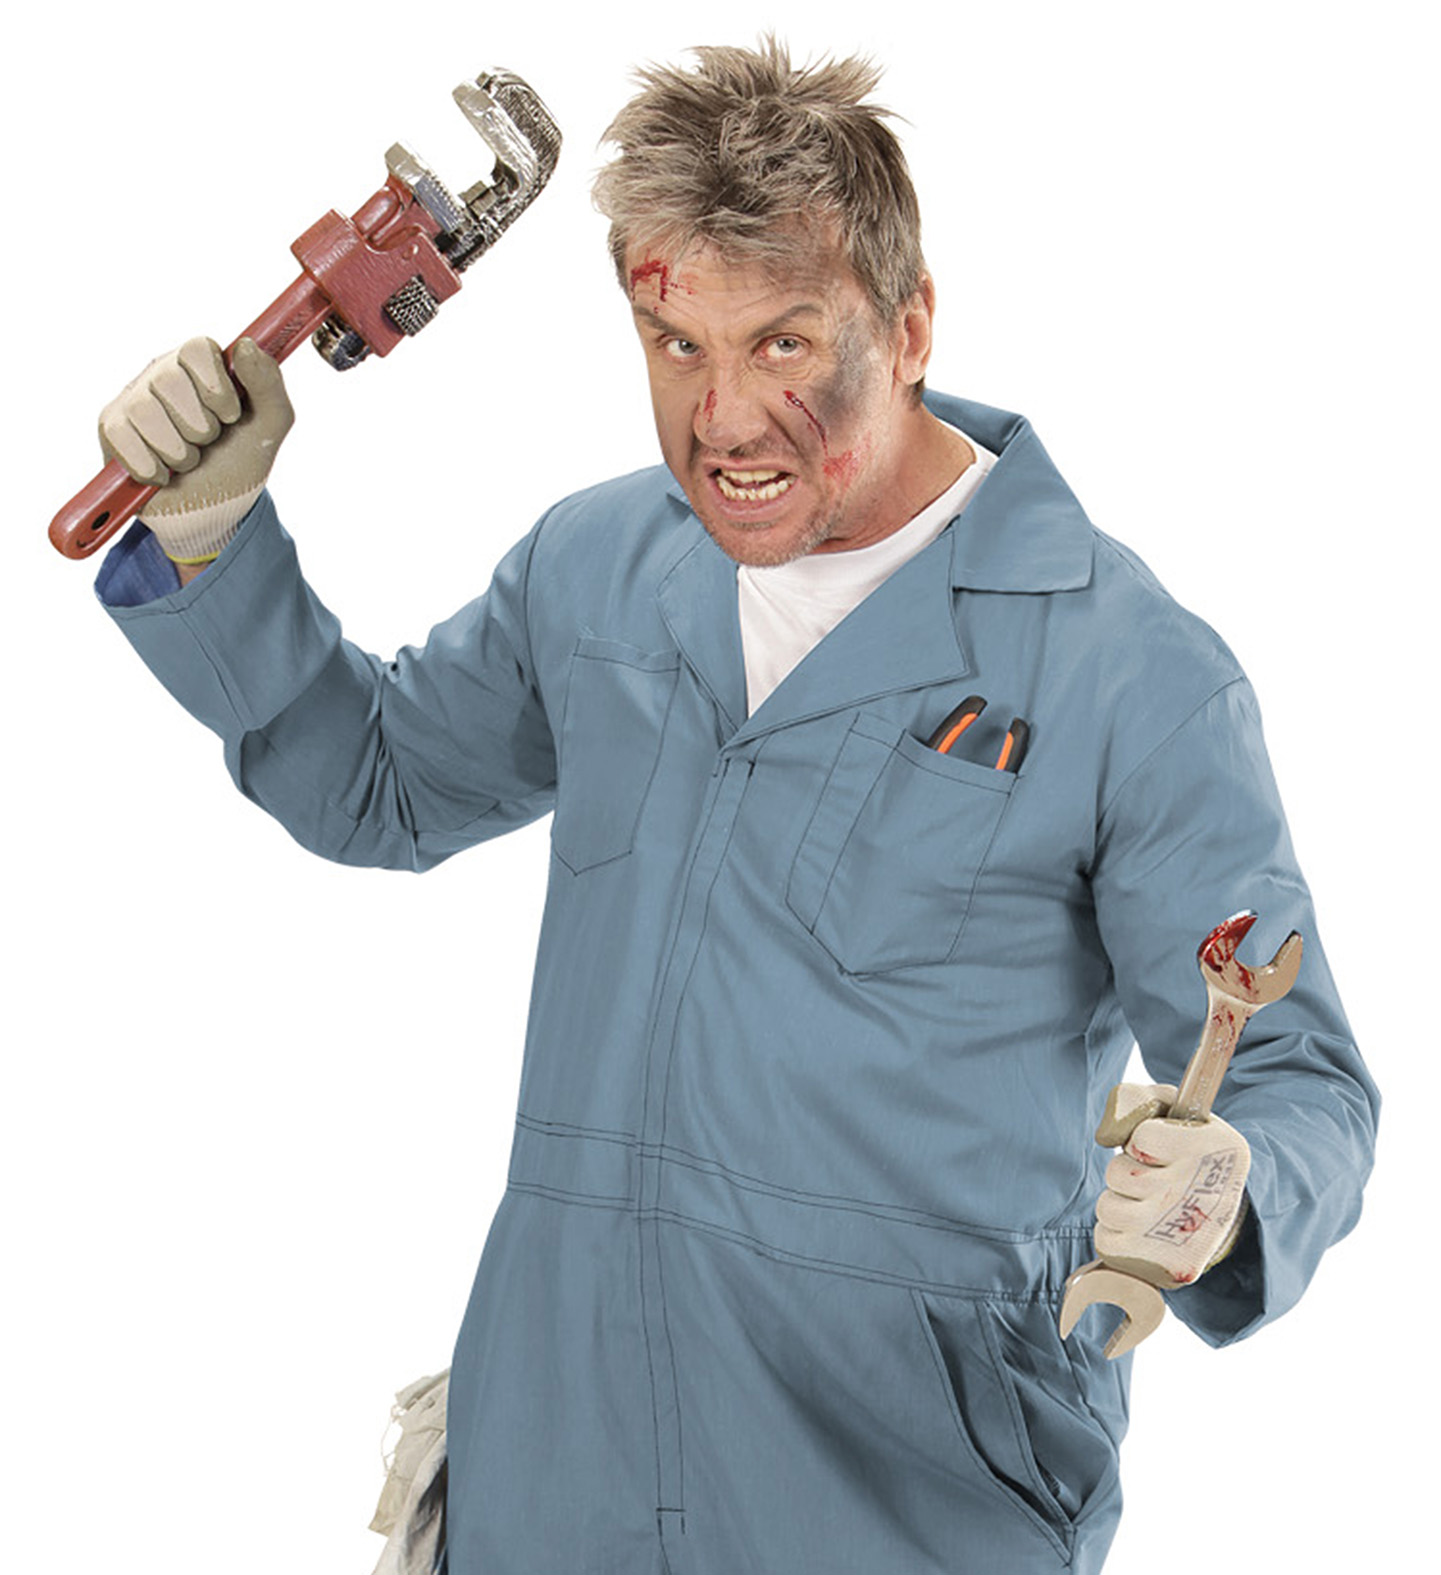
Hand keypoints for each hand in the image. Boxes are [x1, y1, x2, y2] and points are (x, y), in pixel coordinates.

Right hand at [99, 336, 292, 563]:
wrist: (213, 511)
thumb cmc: (238, 460)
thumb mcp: (269, 425)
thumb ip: (269, 384)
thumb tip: (246, 346)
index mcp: (199, 365)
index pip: (197, 349)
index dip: (215, 387)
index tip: (231, 416)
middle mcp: (162, 374)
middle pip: (169, 380)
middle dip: (200, 427)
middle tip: (207, 442)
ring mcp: (133, 399)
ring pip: (144, 411)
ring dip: (178, 451)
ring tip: (188, 460)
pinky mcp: (112, 429)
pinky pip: (122, 439)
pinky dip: (151, 467)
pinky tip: (163, 474)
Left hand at [1090, 1081, 1250, 1288]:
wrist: (1218, 1209)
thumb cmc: (1185, 1151)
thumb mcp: (1173, 1110)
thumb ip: (1137, 1099)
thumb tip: (1107, 1135)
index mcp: (1216, 1148)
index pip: (1142, 1137)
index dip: (1141, 1140)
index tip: (1162, 1148)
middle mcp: (1206, 1193)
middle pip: (1120, 1173)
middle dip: (1126, 1170)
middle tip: (1154, 1177)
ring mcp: (1188, 1233)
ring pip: (1109, 1208)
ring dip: (1118, 1202)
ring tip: (1146, 1202)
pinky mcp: (1172, 1266)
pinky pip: (1107, 1241)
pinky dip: (1114, 1233)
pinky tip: (1141, 1229)